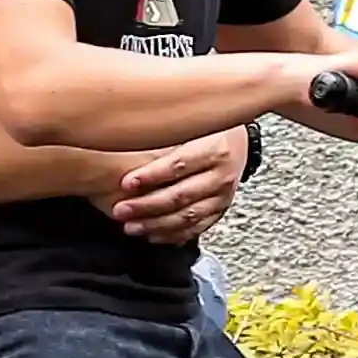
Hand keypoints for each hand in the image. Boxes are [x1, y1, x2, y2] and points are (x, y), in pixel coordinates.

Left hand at [107, 128, 250, 245]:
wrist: (236, 141)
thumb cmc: (207, 130)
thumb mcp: (191, 123)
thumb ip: (165, 131)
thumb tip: (128, 134)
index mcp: (215, 149)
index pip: (180, 164)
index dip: (152, 175)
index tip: (126, 182)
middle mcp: (222, 176)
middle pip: (182, 195)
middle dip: (147, 205)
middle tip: (121, 210)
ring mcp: (222, 197)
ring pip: (188, 217)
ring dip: (156, 224)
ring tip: (131, 226)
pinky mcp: (219, 212)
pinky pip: (195, 229)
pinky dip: (172, 234)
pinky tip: (151, 234)